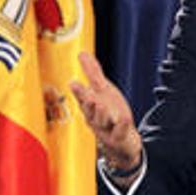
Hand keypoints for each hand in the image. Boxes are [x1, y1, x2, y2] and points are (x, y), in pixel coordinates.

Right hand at [69, 52, 141, 171]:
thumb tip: (82, 53)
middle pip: (89, 110)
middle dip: (87, 102)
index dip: (79, 91)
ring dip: (101, 113)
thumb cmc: (109, 113)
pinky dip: (121, 125)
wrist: (121, 141)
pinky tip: (123, 119)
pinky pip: (120, 131)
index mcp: (90, 107)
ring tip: (100, 104)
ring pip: (102, 122)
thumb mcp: (102, 90)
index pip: (83, 97)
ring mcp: (106, 130)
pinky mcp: (119, 137)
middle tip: (87, 95)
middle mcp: (95, 118)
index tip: (73, 82)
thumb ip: (92, 72)